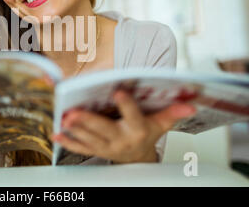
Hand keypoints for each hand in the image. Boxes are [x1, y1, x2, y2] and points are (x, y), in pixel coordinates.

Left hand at [51, 90, 195, 163]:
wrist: (139, 158)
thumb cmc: (147, 135)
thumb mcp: (161, 124)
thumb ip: (172, 113)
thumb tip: (191, 104)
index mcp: (138, 129)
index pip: (133, 115)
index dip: (126, 104)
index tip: (118, 91)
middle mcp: (121, 139)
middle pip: (104, 129)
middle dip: (88, 121)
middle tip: (74, 112)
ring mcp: (107, 147)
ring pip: (89, 138)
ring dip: (75, 130)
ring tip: (63, 119)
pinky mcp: (96, 150)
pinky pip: (81, 148)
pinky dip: (68, 142)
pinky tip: (56, 134)